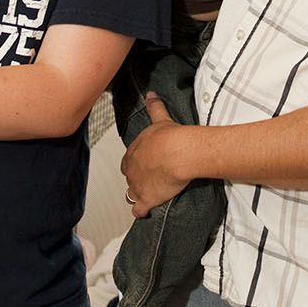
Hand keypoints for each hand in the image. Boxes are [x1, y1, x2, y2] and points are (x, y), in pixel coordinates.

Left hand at [120, 93, 186, 215]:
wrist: (178, 153)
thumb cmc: (170, 137)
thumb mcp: (160, 119)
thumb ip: (154, 107)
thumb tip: (151, 94)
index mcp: (133, 152)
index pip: (128, 160)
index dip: (136, 163)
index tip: (144, 164)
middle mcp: (132, 171)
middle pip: (129, 178)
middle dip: (136, 179)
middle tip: (148, 179)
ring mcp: (138, 186)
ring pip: (130, 195)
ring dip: (136, 196)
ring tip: (146, 196)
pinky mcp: (147, 199)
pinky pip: (139, 210)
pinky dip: (141, 212)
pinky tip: (145, 212)